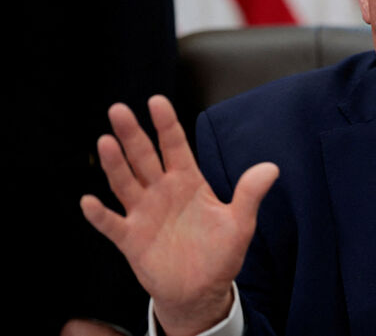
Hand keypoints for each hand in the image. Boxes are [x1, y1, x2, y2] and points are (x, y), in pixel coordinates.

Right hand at [80, 96, 277, 335]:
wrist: (202, 290)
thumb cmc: (220, 253)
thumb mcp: (240, 223)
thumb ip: (249, 194)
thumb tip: (271, 168)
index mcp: (188, 182)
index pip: (175, 146)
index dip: (166, 124)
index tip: (157, 101)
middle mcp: (162, 192)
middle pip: (144, 157)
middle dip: (132, 134)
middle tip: (119, 109)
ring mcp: (144, 213)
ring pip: (125, 183)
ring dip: (115, 164)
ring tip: (106, 141)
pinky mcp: (131, 239)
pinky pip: (112, 224)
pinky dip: (100, 214)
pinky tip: (89, 201)